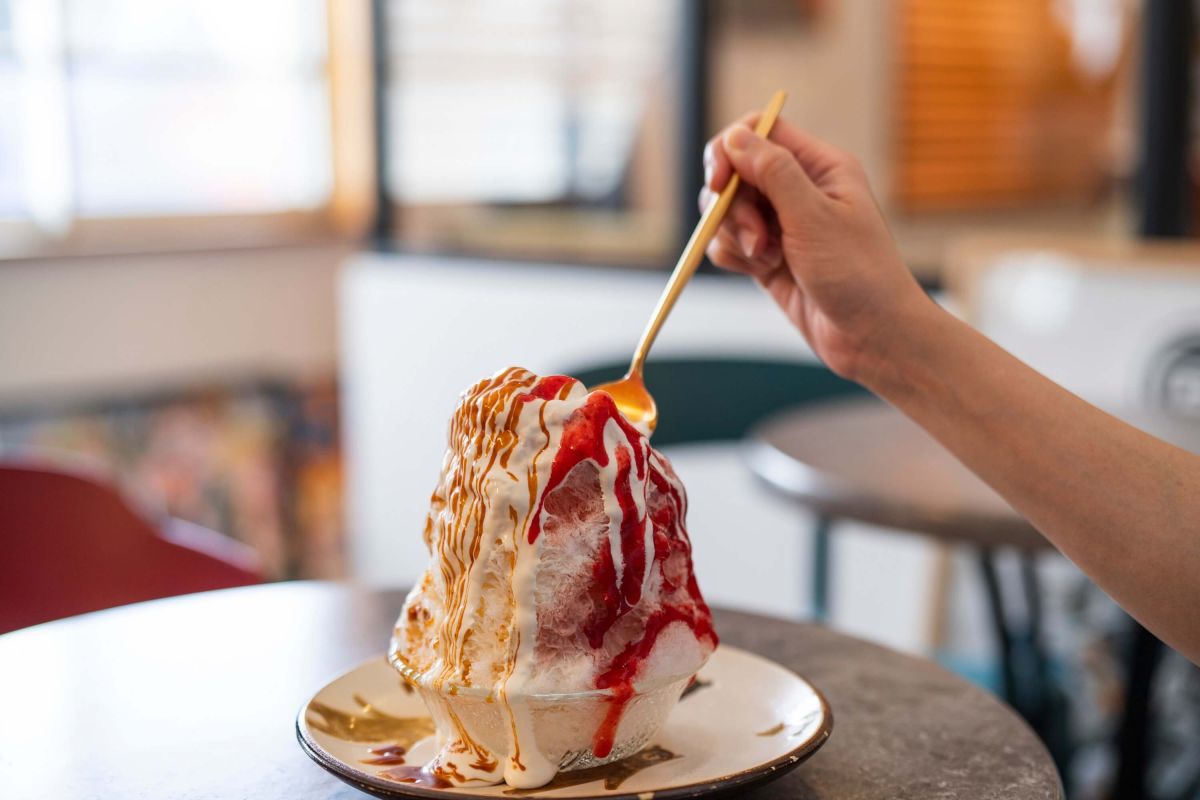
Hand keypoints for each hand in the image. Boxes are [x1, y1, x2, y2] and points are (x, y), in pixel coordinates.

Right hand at [702, 116, 930, 381]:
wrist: (872, 336)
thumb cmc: (857, 273)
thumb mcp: (814, 216)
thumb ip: (773, 172)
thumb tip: (735, 136)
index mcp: (820, 167)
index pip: (760, 132)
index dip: (731, 150)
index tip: (720, 182)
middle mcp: (799, 189)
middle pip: (736, 172)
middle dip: (733, 206)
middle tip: (756, 238)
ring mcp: (781, 224)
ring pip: (727, 211)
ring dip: (734, 235)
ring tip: (766, 260)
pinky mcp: (767, 257)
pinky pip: (730, 243)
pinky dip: (735, 257)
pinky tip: (762, 272)